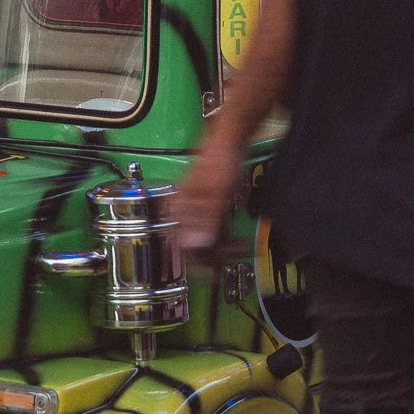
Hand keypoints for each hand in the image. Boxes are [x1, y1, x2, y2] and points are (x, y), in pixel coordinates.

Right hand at [173, 139, 241, 269]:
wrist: (229, 139)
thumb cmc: (219, 162)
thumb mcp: (215, 193)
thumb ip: (205, 218)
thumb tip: (194, 244)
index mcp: (176, 207)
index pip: (180, 245)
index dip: (196, 262)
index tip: (211, 273)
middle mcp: (180, 210)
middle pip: (190, 243)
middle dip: (211, 254)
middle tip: (231, 256)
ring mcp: (192, 208)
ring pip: (201, 238)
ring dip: (219, 246)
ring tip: (237, 247)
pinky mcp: (204, 205)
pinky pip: (209, 229)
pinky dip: (221, 236)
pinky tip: (233, 236)